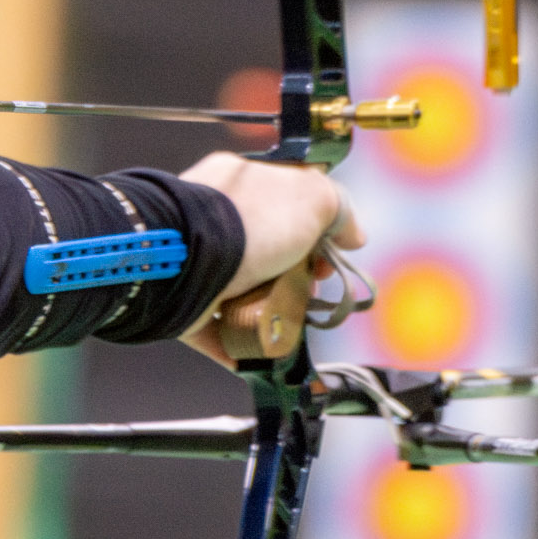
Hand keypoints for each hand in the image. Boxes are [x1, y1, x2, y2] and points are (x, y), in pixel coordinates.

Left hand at [173, 152, 362, 366]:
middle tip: (312, 288)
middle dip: (298, 275)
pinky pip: (214, 328)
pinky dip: (237, 344)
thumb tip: (353, 234)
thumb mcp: (312, 197)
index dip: (318, 228)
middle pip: (270, 250)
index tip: (333, 253)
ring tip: (290, 325)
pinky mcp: (185, 302)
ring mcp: (200, 261)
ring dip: (272, 312)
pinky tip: (260, 356)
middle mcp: (218, 219)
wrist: (185, 260)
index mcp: (241, 181)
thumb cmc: (248, 222)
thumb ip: (339, 208)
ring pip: (246, 290)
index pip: (287, 201)